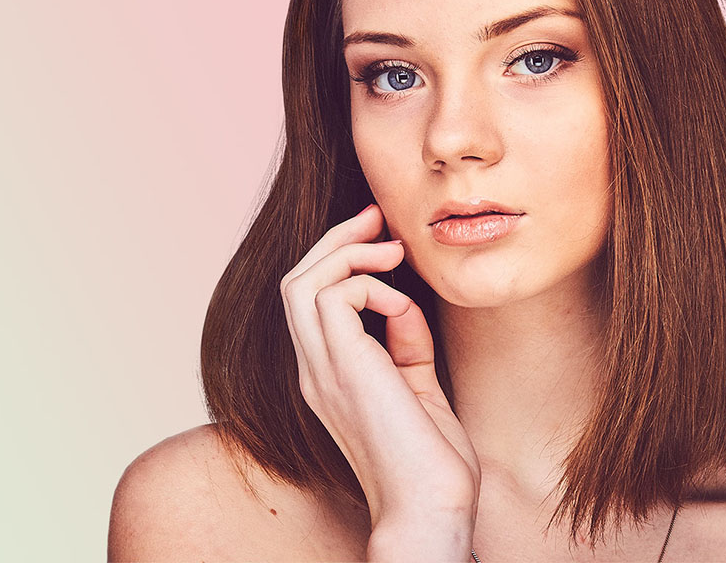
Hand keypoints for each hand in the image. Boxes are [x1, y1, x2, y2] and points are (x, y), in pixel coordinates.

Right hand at [279, 203, 480, 529]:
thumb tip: (403, 304)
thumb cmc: (431, 461)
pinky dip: (367, 285)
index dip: (339, 260)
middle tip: (378, 218)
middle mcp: (314, 371)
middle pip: (295, 281)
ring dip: (346, 253)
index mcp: (327, 376)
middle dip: (335, 240)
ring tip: (391, 251)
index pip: (310, 302)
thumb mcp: (419, 388)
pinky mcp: (341, 368)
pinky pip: (332, 297)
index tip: (383, 238)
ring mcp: (321, 370)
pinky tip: (400, 305)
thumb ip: (406, 345)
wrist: (430, 507)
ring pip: (300, 282)